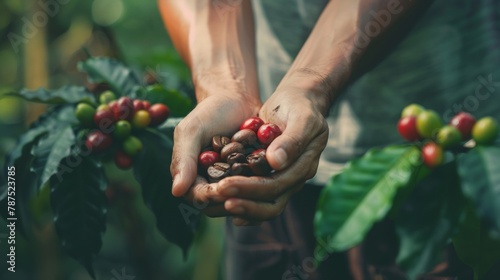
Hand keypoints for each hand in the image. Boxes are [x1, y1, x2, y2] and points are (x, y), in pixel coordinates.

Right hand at [170, 82, 259, 205]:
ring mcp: (234, 182)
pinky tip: (272, 178)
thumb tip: (176, 191)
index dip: (208, 197)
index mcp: (193, 177)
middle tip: (244, 187)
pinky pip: (258, 189)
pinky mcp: (254, 178)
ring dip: (250, 195)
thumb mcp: (192, 131)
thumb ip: (183, 159)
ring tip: (259, 183)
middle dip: (232, 198)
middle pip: (221, 205)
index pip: (198, 197)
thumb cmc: (209, 113)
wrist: (237, 99)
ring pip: (242, 200)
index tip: (219, 189)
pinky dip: (264, 186)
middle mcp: (213, 184)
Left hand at [216, 84, 329, 224]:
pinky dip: (241, 200)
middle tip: (216, 194)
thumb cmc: (300, 106)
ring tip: (214, 203)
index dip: (251, 189)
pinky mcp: (269, 176)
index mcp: (304, 167)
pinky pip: (256, 196)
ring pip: (263, 205)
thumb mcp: (302, 117)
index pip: (277, 186)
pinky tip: (221, 202)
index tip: (224, 186)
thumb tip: (275, 163)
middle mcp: (293, 179)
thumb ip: (291, 140)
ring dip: (240, 206)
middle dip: (242, 200)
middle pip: (270, 203)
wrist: (298, 102)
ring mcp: (282, 179)